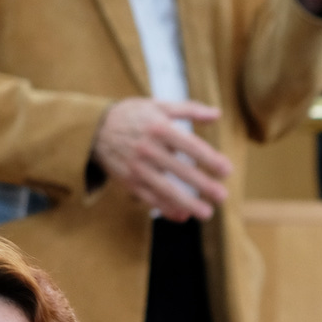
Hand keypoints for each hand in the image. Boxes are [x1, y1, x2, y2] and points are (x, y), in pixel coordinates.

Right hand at [92, 98, 231, 220]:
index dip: (209, 159)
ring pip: (165, 189)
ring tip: (207, 213)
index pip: (189, 146)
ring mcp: (137, 167)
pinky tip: (183, 216)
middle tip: (222, 197)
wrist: (94, 128)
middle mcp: (148, 149)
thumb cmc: (133, 115)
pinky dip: (166, 208)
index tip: (227, 170)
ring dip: (187, 203)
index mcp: (159, 128)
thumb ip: (189, 109)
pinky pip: (150, 198)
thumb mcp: (158, 105)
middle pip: (179, 170)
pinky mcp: (129, 181)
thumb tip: (217, 113)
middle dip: (202, 185)